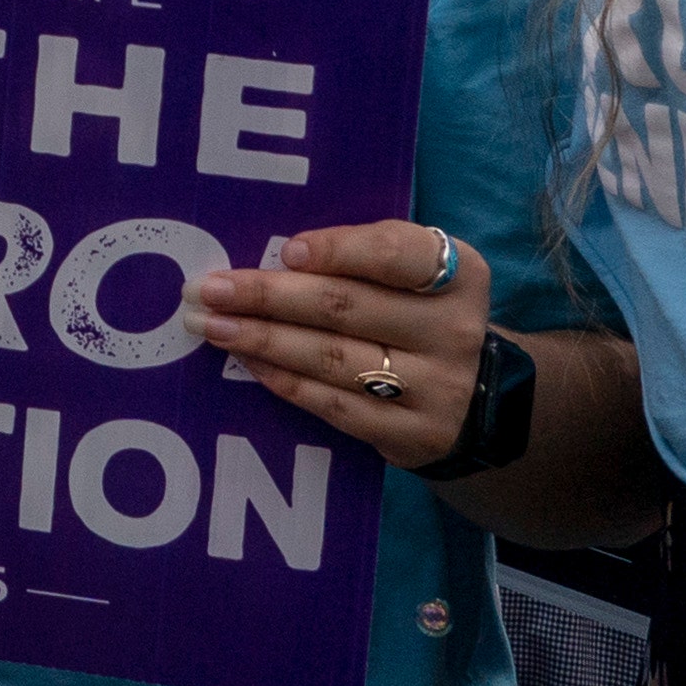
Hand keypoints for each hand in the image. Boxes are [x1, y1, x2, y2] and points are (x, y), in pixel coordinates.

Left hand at [184, 218, 492, 465]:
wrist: (477, 400)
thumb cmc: (422, 316)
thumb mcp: (417, 274)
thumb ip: (365, 257)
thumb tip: (278, 259)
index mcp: (457, 274)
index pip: (395, 253)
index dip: (338, 250)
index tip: (287, 252)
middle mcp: (453, 330)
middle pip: (346, 307)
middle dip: (268, 296)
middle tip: (208, 289)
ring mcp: (436, 389)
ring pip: (333, 358)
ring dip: (262, 340)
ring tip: (211, 326)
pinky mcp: (412, 435)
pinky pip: (335, 405)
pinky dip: (286, 381)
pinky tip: (250, 363)